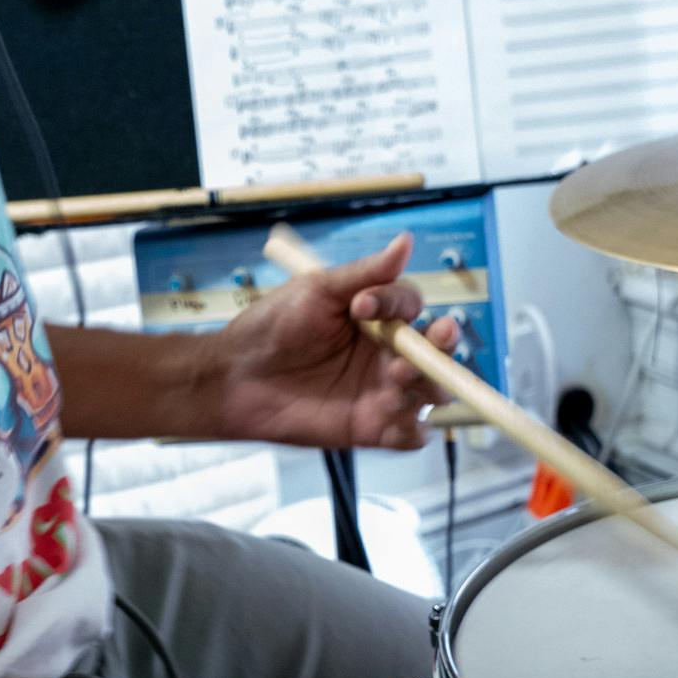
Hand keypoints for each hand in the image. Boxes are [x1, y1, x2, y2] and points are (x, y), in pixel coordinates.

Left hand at [206, 233, 457, 451]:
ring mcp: (382, 392)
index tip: (361, 306)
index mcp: (377, 318)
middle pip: (436, 350)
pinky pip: (410, 435)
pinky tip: (402, 420)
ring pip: (430, 390)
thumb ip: (364, 273)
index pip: (411, 307)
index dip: (397, 304)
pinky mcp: (371, 428)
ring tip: (397, 377)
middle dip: (441, 346)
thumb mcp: (316, 290)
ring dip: (427, 383)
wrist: (236, 376)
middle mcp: (386, 354)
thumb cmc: (271, 328)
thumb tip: (406, 241)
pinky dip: (415, 431)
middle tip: (425, 343)